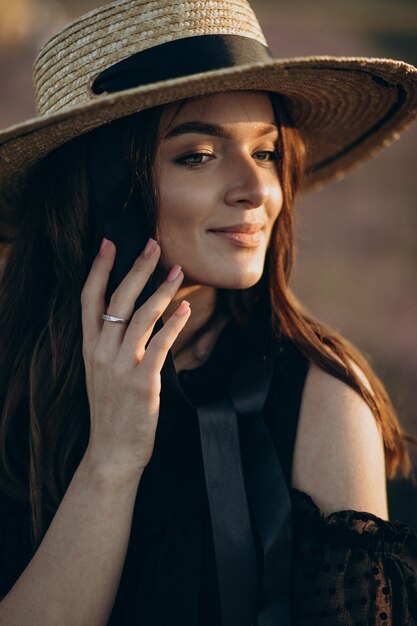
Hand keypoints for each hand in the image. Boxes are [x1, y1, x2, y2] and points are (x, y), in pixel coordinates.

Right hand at [81, 237, 189, 473]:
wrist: (112, 451)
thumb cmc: (112, 411)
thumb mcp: (102, 373)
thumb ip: (112, 344)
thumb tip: (135, 316)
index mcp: (90, 347)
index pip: (89, 299)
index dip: (98, 269)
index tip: (109, 243)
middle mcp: (102, 352)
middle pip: (118, 299)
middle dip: (136, 268)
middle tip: (152, 245)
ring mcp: (121, 366)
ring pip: (142, 316)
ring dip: (162, 290)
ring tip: (178, 270)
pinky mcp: (142, 381)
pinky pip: (160, 344)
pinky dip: (174, 324)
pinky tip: (186, 310)